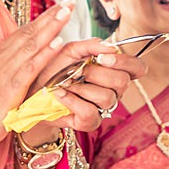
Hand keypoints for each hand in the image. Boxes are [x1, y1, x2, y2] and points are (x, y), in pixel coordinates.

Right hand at [0, 2, 77, 146]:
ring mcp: (6, 71)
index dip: (44, 17)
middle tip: (69, 2)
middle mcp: (2, 57)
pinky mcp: (11, 87)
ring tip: (66, 14)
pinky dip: (44, 54)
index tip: (62, 5)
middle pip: (30, 32)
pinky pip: (30, 67)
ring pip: (31, 44)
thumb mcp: (0, 78)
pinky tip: (57, 44)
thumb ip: (14, 63)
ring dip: (50, 27)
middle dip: (51, 16)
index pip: (25, 30)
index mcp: (0, 54)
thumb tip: (31, 53)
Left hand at [20, 39, 145, 138]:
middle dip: (97, 73)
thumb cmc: (53, 69)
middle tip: (79, 70)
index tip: (103, 58)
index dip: (126, 62)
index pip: (137, 68)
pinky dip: (73, 101)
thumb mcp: (70, 50)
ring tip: (66, 82)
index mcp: (112, 70)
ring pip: (107, 97)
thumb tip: (110, 46)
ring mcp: (102, 107)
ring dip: (82, 87)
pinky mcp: (89, 122)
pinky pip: (90, 113)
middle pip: (122, 81)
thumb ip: (90, 46)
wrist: (32, 89)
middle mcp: (112, 90)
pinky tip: (61, 93)